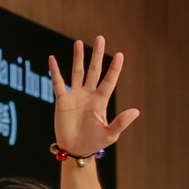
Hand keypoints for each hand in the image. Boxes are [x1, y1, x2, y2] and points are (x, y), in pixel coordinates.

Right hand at [49, 37, 139, 157]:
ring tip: (79, 42)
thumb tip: (136, 111)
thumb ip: (121, 122)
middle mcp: (89, 94)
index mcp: (101, 101)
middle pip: (94, 70)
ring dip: (78, 57)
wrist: (76, 150)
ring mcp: (75, 96)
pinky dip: (55, 71)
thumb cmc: (94, 143)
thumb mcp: (110, 134)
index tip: (120, 55)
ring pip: (77, 72)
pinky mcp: (62, 100)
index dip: (114, 68)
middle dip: (97, 55)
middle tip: (100, 38)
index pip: (109, 81)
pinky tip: (53, 59)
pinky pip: (58, 83)